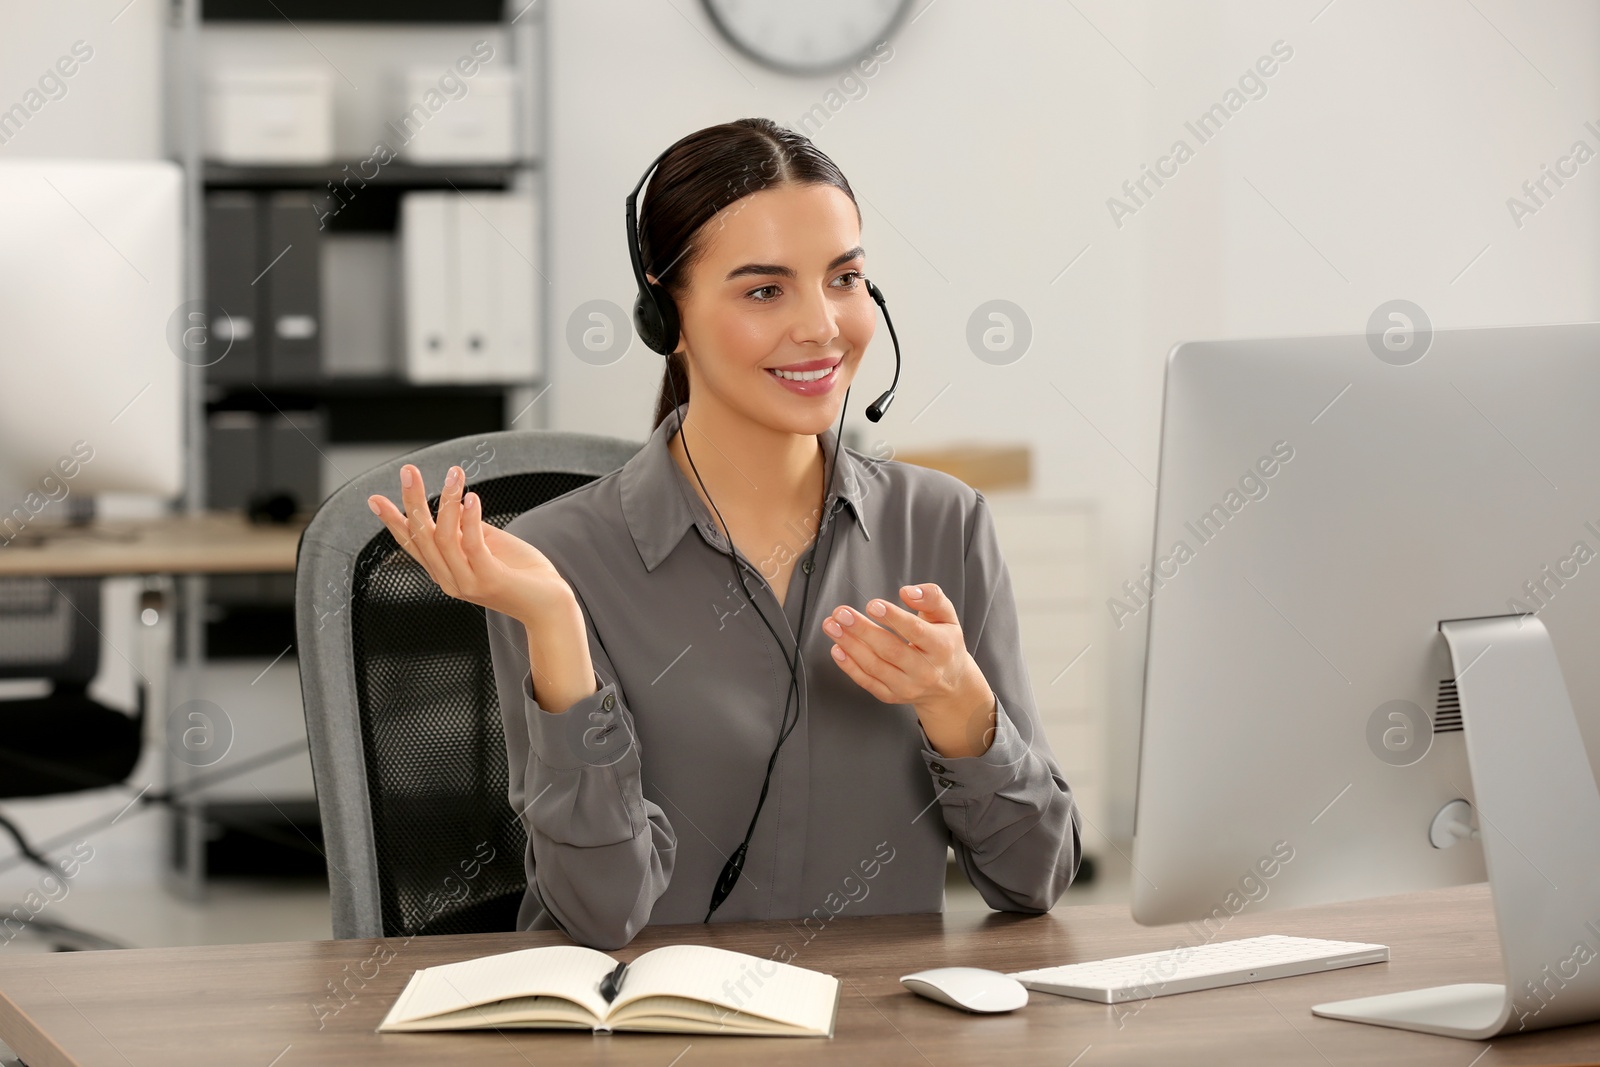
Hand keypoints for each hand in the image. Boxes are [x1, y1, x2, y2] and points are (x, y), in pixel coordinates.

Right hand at [367, 464, 573, 624]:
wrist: (550, 607)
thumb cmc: (522, 573)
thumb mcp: (489, 545)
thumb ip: (469, 528)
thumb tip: (455, 503)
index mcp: (446, 571)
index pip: (413, 544)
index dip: (393, 521)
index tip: (375, 499)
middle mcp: (449, 579)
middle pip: (422, 536)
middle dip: (413, 501)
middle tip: (408, 471)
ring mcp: (467, 582)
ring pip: (444, 537)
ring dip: (447, 501)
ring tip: (455, 474)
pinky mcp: (489, 580)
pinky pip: (472, 545)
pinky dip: (470, 519)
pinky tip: (472, 497)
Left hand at [821, 583, 995, 757]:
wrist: (950, 685)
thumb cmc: (945, 644)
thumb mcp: (947, 617)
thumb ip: (932, 598)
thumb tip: (908, 592)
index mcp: (941, 647)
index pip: (916, 631)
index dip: (893, 617)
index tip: (873, 605)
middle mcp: (925, 670)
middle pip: (890, 650)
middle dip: (863, 630)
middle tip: (842, 614)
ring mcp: (908, 686)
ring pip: (875, 667)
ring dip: (849, 645)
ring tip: (832, 626)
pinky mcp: (893, 697)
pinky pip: (867, 683)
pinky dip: (849, 666)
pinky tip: (837, 649)